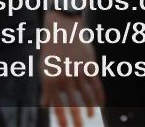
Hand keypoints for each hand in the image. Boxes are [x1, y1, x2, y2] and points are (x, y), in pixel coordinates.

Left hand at [39, 11, 103, 126]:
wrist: (63, 28)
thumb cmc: (52, 50)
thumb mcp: (44, 68)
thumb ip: (46, 89)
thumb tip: (45, 105)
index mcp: (51, 80)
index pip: (57, 105)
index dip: (62, 119)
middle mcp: (64, 77)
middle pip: (73, 104)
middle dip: (76, 119)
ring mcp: (78, 71)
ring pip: (86, 96)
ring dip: (89, 108)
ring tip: (90, 116)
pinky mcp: (89, 65)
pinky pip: (96, 84)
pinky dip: (99, 95)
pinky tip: (100, 103)